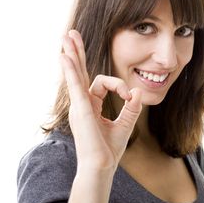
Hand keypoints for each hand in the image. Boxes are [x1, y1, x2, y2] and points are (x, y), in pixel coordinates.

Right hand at [60, 30, 141, 170]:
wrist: (101, 168)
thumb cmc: (109, 150)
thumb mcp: (125, 124)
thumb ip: (131, 107)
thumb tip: (137, 91)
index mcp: (91, 106)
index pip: (102, 83)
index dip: (118, 85)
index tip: (128, 96)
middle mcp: (82, 103)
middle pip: (79, 72)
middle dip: (77, 53)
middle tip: (72, 34)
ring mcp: (78, 105)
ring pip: (75, 74)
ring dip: (72, 54)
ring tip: (67, 36)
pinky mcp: (79, 109)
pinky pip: (74, 84)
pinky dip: (70, 70)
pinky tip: (65, 55)